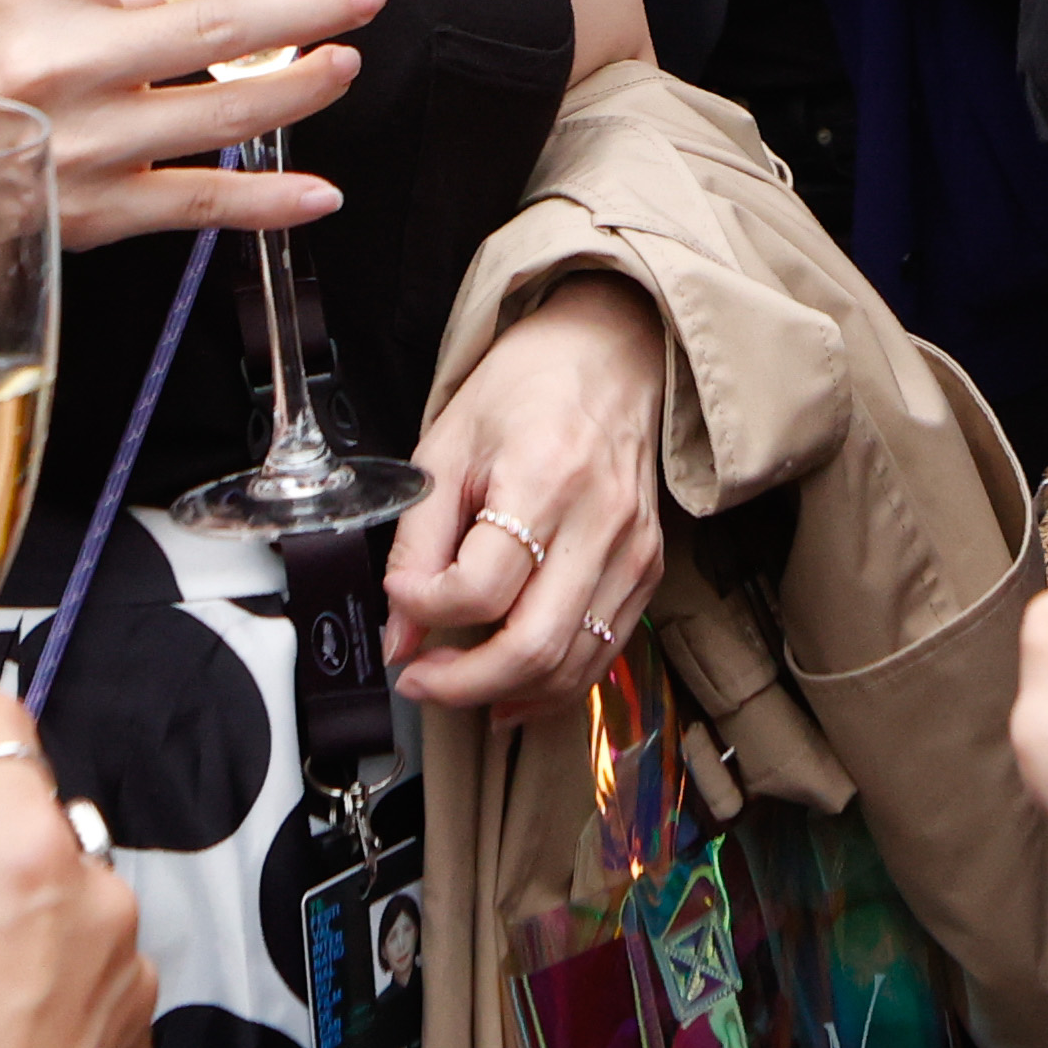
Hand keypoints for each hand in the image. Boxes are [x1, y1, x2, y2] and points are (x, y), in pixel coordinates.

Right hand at [0, 0, 379, 253]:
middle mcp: (63, 57)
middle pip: (215, 21)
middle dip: (309, 7)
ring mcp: (85, 139)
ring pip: (226, 110)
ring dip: (303, 87)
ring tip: (345, 63)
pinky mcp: (97, 210)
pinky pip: (204, 202)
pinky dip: (271, 201)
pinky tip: (320, 190)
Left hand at [386, 273, 669, 706]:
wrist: (610, 354)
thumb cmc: (527, 389)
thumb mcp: (448, 445)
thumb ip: (417, 541)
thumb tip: (400, 634)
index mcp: (543, 476)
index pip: (479, 585)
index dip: (424, 607)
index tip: (400, 597)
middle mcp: (599, 521)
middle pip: (531, 645)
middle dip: (461, 683)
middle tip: (418, 679)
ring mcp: (632, 551)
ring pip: (570, 664)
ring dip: (503, 692)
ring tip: (456, 684)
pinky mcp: (648, 569)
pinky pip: (601, 652)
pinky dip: (552, 683)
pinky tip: (511, 685)